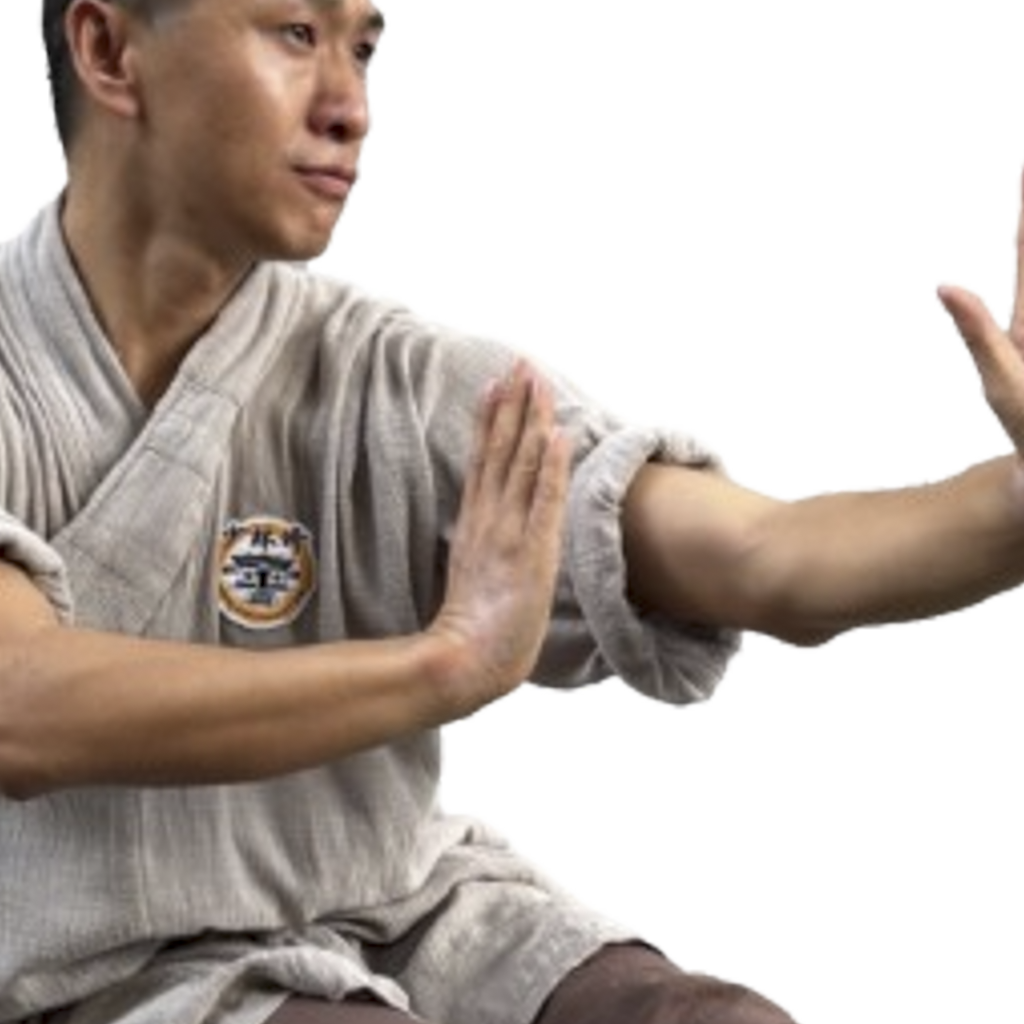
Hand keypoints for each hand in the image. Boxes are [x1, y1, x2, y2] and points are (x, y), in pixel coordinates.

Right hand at [430, 359, 571, 708]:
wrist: (466, 660)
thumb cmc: (471, 634)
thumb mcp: (470, 579)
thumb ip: (477, 551)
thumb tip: (481, 539)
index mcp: (473, 526)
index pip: (483, 461)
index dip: (490, 420)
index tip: (497, 385)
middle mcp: (488, 520)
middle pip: (500, 450)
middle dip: (512, 405)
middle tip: (520, 364)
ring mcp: (509, 532)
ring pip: (521, 464)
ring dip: (532, 420)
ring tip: (538, 381)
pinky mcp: (531, 550)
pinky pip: (543, 499)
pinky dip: (550, 465)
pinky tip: (557, 434)